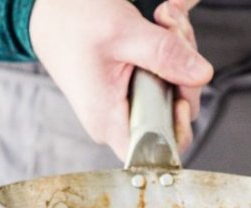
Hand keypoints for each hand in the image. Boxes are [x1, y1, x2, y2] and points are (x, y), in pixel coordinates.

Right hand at [29, 0, 212, 159]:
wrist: (48, 12)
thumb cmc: (72, 22)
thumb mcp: (123, 33)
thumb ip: (165, 55)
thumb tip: (202, 75)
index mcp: (109, 120)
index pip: (157, 151)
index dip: (179, 129)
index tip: (181, 95)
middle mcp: (115, 121)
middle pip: (171, 116)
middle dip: (183, 72)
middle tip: (174, 30)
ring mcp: (121, 108)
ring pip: (169, 95)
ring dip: (177, 55)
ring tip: (164, 18)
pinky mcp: (125, 94)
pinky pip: (159, 83)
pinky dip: (166, 54)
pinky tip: (160, 25)